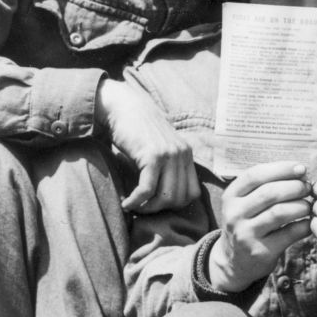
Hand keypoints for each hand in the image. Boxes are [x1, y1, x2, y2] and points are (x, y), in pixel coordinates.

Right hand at [97, 78, 199, 212]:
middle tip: (142, 208)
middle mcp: (182, 154)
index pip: (193, 193)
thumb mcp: (159, 149)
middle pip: (180, 199)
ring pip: (165, 197)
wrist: (124, 107)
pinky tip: (126, 203)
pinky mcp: (152, 156)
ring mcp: (169, 155)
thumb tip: (164, 200)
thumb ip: (167, 168)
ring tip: (133, 206)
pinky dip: (136, 201)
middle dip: (160, 209)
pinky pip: (147, 190)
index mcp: (187, 154)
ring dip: (147, 208)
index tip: (156, 205)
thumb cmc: (137, 131)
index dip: (175, 205)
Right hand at [210, 162, 311, 291]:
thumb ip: (265, 185)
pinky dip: (304, 225)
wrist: (235, 262)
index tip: (301, 168)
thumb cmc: (248, 222)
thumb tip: (300, 170)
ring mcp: (246, 234)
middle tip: (309, 187)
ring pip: (279, 212)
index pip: (255, 175)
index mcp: (231, 196)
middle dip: (295, 186)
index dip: (281, 168)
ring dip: (301, 205)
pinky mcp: (260, 252)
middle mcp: (234, 214)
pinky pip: (289, 234)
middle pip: (269, 193)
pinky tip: (309, 222)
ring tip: (310, 204)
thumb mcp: (245, 202)